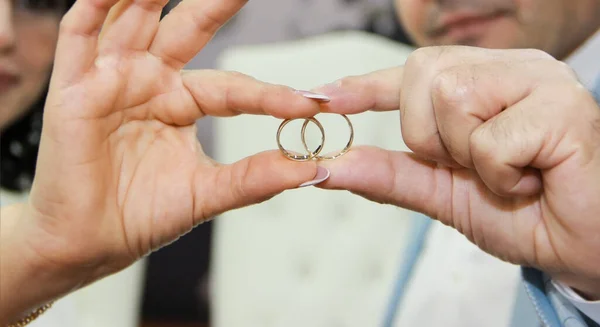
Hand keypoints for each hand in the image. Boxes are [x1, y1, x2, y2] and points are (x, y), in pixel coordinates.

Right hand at [17, 0, 324, 285]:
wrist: (90, 243)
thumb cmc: (140, 214)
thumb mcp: (207, 193)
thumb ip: (254, 178)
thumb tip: (310, 169)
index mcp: (181, 103)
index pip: (233, 88)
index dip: (269, 95)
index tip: (311, 104)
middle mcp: (149, 82)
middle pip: (188, 29)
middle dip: (217, 5)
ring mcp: (112, 79)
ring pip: (134, 18)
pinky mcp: (74, 87)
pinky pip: (81, 33)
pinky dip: (96, 5)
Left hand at [313, 46, 599, 299]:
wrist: (588, 246)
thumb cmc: (527, 214)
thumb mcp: (445, 195)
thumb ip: (392, 175)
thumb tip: (330, 165)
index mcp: (485, 83)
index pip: (411, 74)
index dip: (365, 87)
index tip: (321, 99)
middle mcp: (511, 69)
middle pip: (425, 74)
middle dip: (430, 135)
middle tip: (473, 166)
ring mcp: (539, 80)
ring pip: (452, 96)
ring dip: (467, 154)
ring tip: (508, 173)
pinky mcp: (562, 105)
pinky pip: (489, 137)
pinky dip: (499, 174)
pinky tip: (533, 180)